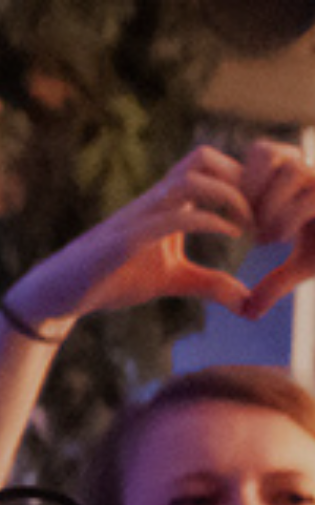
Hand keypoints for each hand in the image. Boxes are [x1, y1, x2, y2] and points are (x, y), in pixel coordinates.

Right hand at [4, 145, 252, 328]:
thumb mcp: (171, 281)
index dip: (241, 179)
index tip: (263, 210)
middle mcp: (152, 201)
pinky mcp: (126, 239)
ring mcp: (138, 216)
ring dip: (229, 195)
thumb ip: (208, 283)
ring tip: (249, 223)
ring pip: (190, 179)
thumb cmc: (111, 281)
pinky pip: (172, 217)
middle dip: (240, 177)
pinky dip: (209, 220)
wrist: (59, 292)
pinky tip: (230, 233)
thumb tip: (247, 300)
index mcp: (164, 204)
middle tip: (261, 211)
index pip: (208, 167)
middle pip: (202, 158)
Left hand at [240, 139, 314, 316]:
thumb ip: (275, 283)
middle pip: (268, 152)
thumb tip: (248, 312)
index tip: (240, 216)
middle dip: (252, 193)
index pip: (261, 150)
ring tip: (269, 237)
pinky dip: (288, 217)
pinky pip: (310, 198)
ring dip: (270, 205)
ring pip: (291, 169)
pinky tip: (284, 237)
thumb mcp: (306, 265)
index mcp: (299, 178)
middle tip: (249, 229)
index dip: (244, 178)